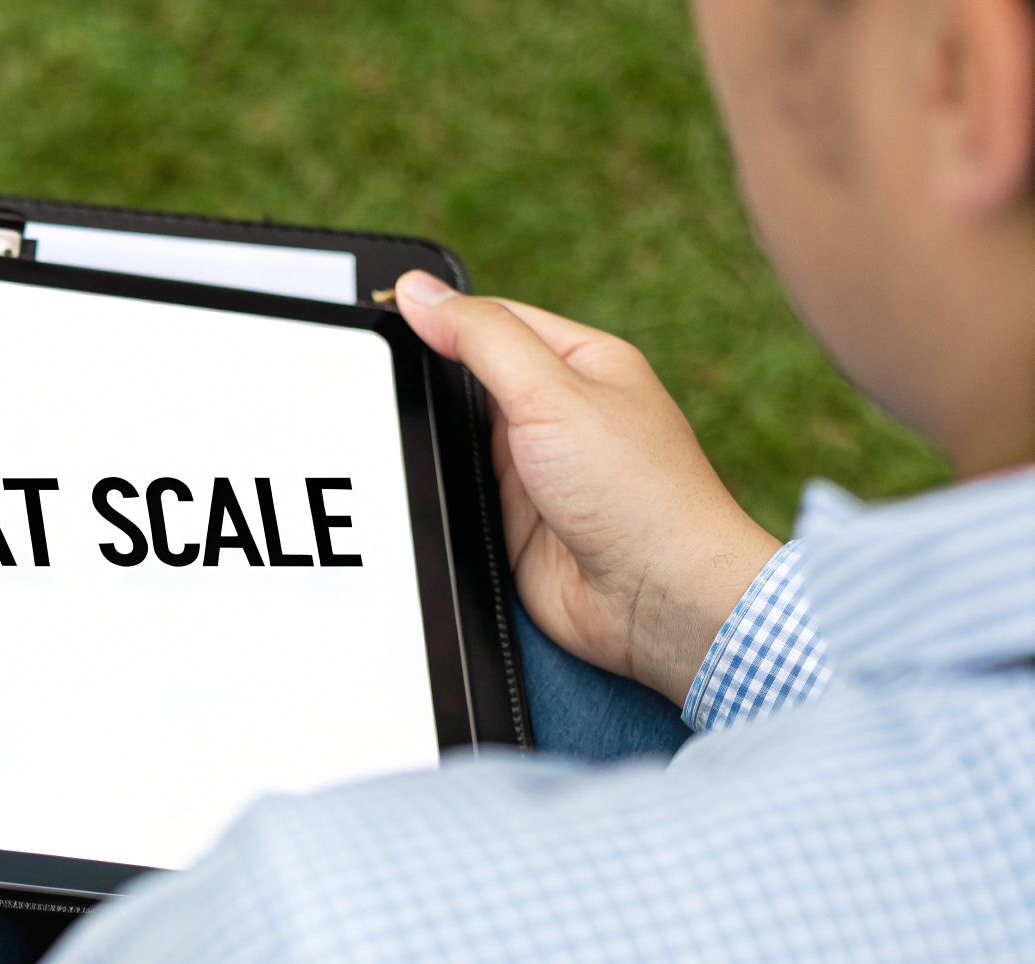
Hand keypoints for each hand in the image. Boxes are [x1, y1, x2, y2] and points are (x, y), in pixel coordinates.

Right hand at [395, 270, 778, 705]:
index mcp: (581, 363)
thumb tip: (420, 292)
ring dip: (433, 441)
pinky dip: (437, 492)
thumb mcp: (552, 393)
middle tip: (376, 378)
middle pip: (468, 378)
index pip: (493, 319)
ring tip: (397, 434)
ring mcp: (535, 468)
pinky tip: (415, 487)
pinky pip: (458, 493)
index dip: (439, 316)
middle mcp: (559, 412)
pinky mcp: (515, 521)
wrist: (659, 600)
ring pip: (457, 437)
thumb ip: (482, 339)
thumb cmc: (636, 492)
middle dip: (429, 382)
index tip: (382, 316)